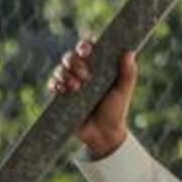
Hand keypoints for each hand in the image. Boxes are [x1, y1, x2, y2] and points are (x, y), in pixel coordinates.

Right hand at [49, 37, 135, 160]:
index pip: (88, 49)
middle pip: (70, 57)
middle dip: (74, 62)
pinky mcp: (62, 97)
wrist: (104, 135)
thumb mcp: (124, 91)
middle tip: (85, 76)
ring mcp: (71, 84)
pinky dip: (54, 84)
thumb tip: (129, 53)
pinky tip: (61, 90)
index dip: (84, 46)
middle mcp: (82, 72)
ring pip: (60, 69)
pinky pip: (52, 85)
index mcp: (97, 66)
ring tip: (75, 87)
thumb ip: (128, 73)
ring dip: (64, 74)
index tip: (87, 51)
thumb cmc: (116, 111)